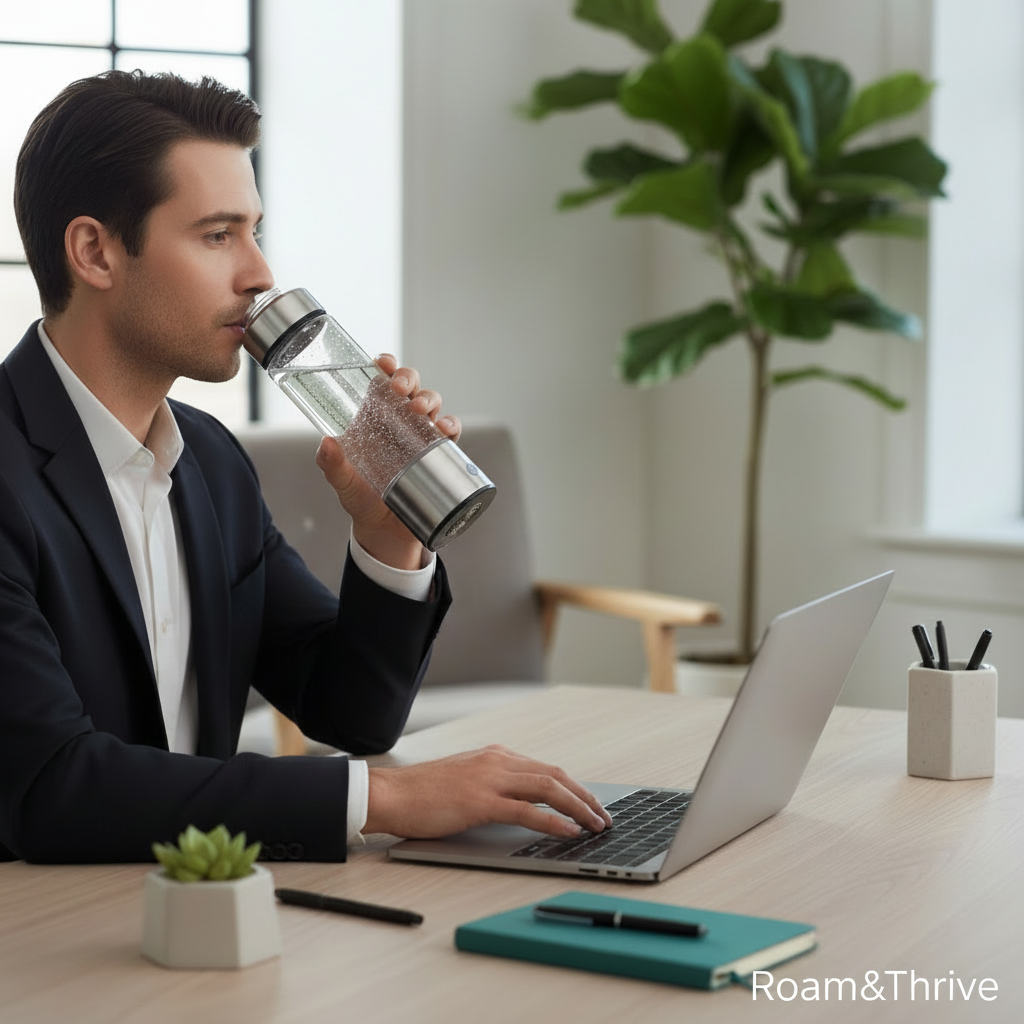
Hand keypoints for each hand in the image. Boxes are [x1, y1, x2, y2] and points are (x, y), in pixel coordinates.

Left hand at [315, 354, 461, 569]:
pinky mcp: (437, 454)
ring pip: (431, 403)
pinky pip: (450, 432)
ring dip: (429, 399)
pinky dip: (450, 425)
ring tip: (420, 409)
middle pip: (410, 386)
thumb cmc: (362, 501)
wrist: (385, 532)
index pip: (381, 382)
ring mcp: (419, 437)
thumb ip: (332, 465)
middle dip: (408, 379)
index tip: (383, 363)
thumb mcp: (343, 483)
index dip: (385, 367)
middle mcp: (398, 423)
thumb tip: (327, 443)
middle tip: (400, 389)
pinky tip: (444, 429)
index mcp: (373, 419)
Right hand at [362, 745, 613, 838]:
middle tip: (603, 816)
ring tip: (595, 825)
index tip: (590, 803)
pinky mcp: (479, 802)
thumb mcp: (465, 780)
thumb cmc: (421, 793)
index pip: (546, 768)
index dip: (574, 787)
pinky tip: (568, 831)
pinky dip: (552, 821)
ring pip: (547, 788)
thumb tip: (522, 805)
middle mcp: (496, 761)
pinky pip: (526, 810)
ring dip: (578, 807)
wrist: (390, 794)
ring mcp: (489, 779)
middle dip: (584, 796)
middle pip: (555, 775)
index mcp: (495, 756)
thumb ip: (492, 785)